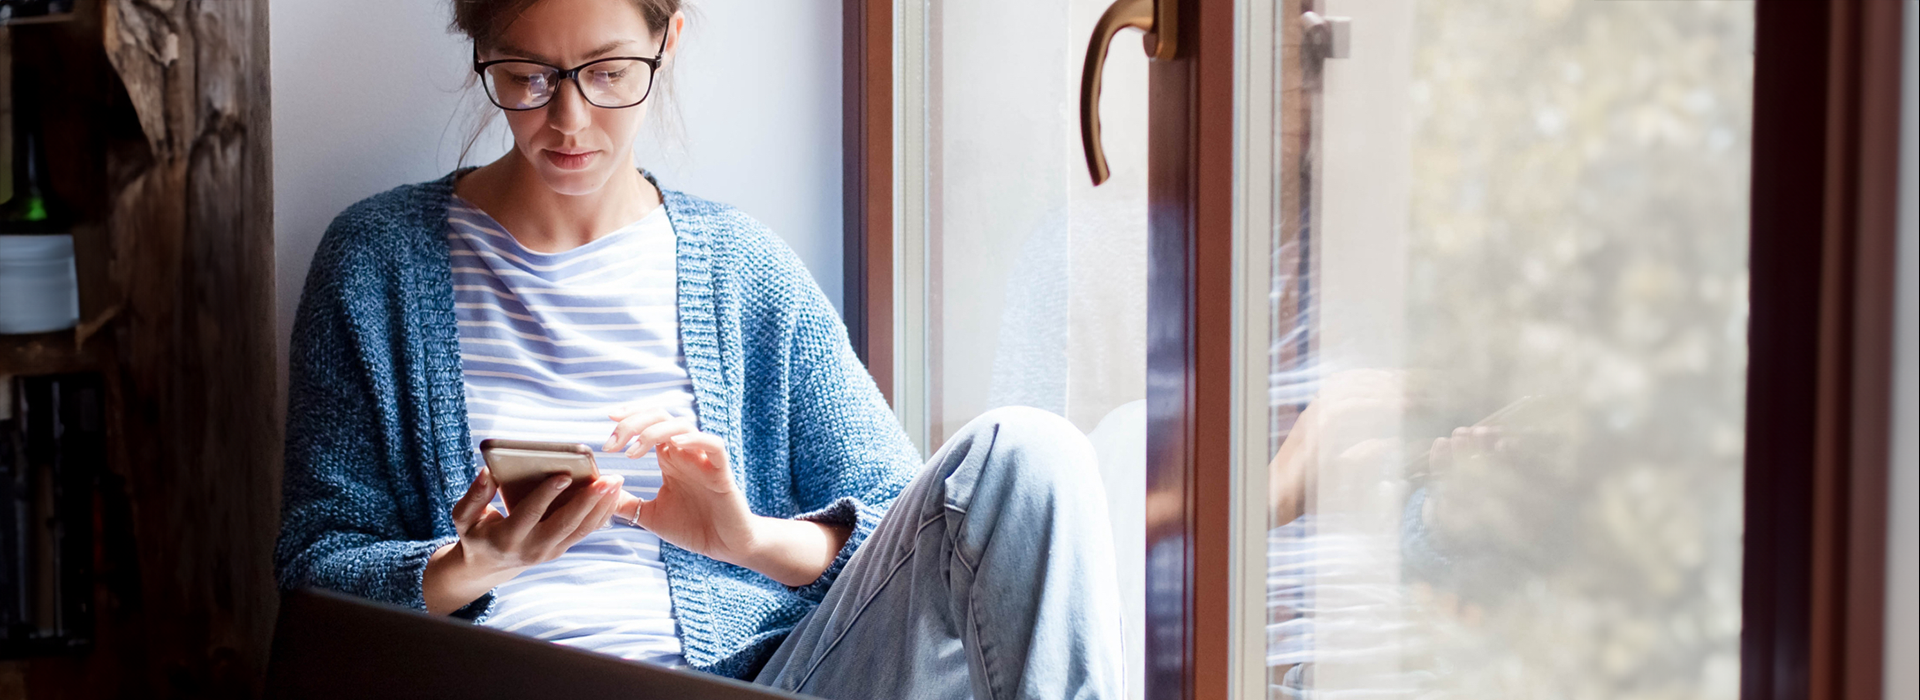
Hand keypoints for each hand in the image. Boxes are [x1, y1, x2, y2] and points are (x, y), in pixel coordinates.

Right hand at [423, 467, 624, 614]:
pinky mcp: (560, 549)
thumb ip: (474, 495)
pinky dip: (601, 514)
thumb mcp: (465, 517)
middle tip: (606, 479)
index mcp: (507, 537)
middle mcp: (531, 548)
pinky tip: (613, 495)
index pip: (530, 514)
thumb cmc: (476, 533)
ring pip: (581, 529)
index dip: (547, 495)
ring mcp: (549, 551)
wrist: (488, 566)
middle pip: (564, 523)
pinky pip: (585, 532)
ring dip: (601, 506)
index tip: (565, 475)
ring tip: (616, 482)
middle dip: (587, 501)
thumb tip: (487, 472)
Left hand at [603, 407, 758, 564]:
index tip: (607, 420)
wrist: (726, 547)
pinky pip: (713, 445)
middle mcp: (685, 453)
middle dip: (633, 422)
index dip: (629, 416)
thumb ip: (624, 502)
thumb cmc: (693, 528)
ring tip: (633, 452)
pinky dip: (695, 439)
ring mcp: (704, 460)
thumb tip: (597, 492)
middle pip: (661, 417)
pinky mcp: (722, 473)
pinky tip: (674, 446)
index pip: (648, 423)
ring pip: (682, 426)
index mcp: (669, 458)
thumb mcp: (649, 515)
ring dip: (654, 432)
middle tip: (611, 444)